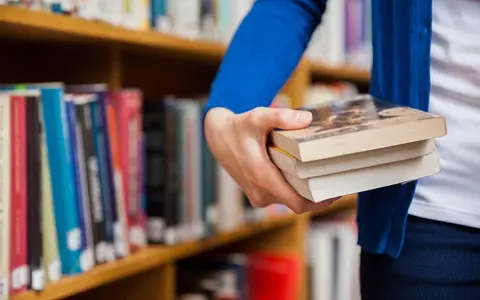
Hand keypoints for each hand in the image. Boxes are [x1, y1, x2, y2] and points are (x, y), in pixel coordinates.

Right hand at [204, 106, 339, 213]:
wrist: (217, 137)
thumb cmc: (239, 127)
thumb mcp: (258, 117)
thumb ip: (281, 117)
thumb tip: (307, 119)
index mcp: (261, 177)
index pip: (296, 203)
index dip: (319, 203)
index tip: (336, 193)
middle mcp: (260, 192)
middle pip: (297, 204)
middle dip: (316, 196)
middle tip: (335, 181)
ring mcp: (258, 196)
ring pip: (289, 201)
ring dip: (305, 193)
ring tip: (322, 177)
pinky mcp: (257, 194)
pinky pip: (281, 197)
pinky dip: (294, 190)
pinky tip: (304, 177)